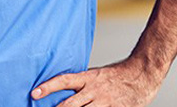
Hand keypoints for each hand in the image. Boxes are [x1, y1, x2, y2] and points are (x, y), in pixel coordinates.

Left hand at [31, 56, 162, 106]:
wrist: (143, 73)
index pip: (63, 80)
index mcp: (88, 78)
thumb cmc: (119, 74)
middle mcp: (93, 90)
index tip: (34, 93)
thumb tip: (64, 89)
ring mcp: (104, 103)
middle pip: (70, 105)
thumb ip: (82, 83)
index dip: (48, 87)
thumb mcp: (97, 74)